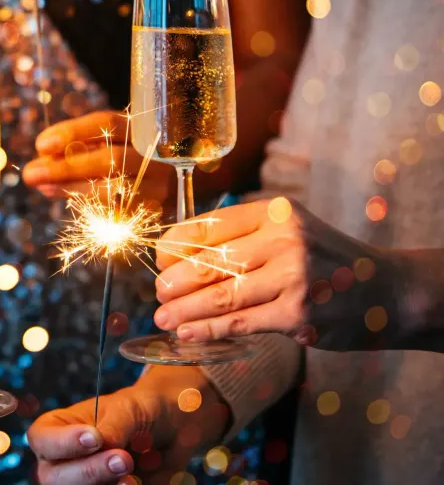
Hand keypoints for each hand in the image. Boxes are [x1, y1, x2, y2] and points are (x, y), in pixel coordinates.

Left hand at [22, 111, 171, 201]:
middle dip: (65, 167)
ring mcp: (159, 185)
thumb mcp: (119, 134)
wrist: (195, 170)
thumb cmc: (139, 147)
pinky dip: (86, 206)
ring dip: (70, 189)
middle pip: (109, 160)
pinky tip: (63, 196)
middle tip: (31, 172)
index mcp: (146, 125)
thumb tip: (42, 157)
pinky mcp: (157, 212)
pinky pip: (116, 213)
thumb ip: (84, 143)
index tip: (40, 144)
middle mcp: (157, 154)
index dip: (72, 133)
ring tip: (42, 185)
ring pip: (112, 191)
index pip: (108, 125)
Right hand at [28, 368, 226, 483]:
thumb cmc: (142, 409)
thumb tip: (102, 444)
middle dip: (88, 471)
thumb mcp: (128, 408)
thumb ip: (112, 427)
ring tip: (133, 476)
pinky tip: (137, 483)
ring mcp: (83, 482)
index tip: (94, 438)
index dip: (62, 443)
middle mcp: (63, 461)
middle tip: (121, 459)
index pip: (41, 439)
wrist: (174, 428)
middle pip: (53, 477)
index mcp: (57, 429)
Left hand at [154, 199, 315, 343]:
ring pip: (221, 296)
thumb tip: (180, 255)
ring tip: (163, 317)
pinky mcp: (299, 314)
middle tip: (157, 293)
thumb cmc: (323, 259)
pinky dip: (207, 329)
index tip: (160, 261)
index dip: (176, 245)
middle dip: (176, 281)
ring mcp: (293, 277)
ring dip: (184, 309)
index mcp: (275, 212)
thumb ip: (244, 236)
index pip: (210, 226)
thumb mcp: (289, 230)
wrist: (387, 289)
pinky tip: (187, 333)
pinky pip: (240, 322)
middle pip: (211, 262)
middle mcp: (284, 239)